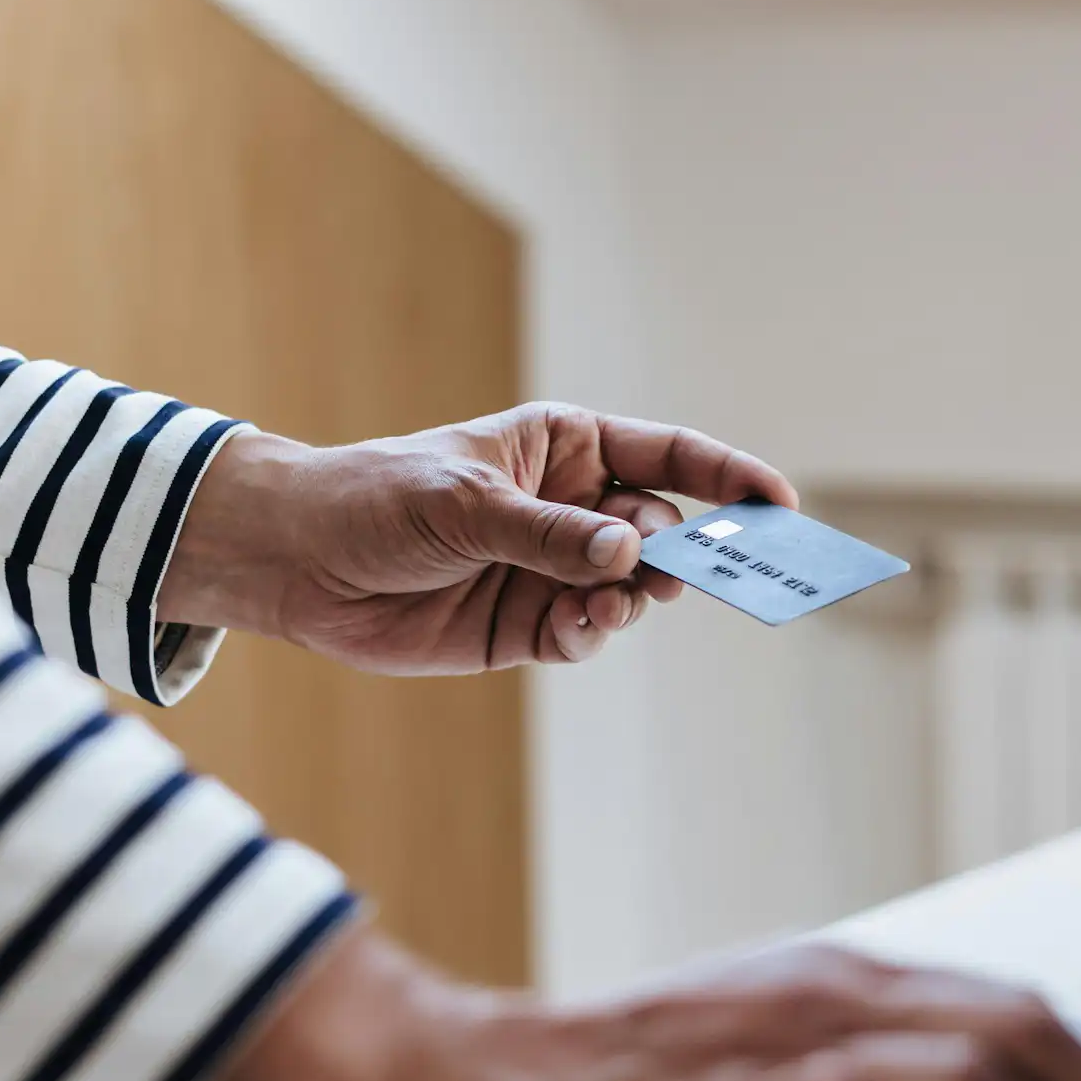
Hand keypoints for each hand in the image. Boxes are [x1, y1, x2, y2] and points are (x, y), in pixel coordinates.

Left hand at [160, 404, 797, 673]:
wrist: (300, 562)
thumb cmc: (377, 500)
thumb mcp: (464, 503)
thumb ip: (549, 532)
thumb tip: (626, 553)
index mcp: (565, 447)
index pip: (669, 456)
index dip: (728, 478)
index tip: (779, 505)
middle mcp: (571, 507)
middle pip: (663, 531)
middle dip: (681, 554)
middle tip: (678, 574)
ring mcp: (552, 568)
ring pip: (630, 591)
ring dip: (632, 600)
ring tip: (608, 603)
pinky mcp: (525, 626)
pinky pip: (585, 634)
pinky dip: (590, 634)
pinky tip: (573, 628)